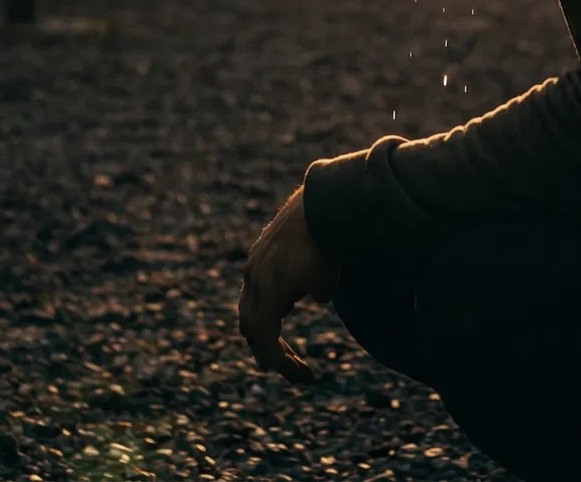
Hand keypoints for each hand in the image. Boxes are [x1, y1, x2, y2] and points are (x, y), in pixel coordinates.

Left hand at [238, 186, 340, 385]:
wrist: (331, 206)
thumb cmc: (331, 226)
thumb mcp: (319, 256)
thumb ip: (313, 278)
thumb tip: (319, 296)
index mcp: (262, 261)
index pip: (253, 303)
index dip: (264, 329)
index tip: (279, 351)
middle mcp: (254, 272)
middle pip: (250, 321)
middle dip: (266, 349)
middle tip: (282, 369)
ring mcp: (260, 281)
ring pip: (257, 333)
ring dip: (276, 359)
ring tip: (301, 376)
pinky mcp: (271, 290)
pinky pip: (266, 336)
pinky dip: (280, 359)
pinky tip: (300, 372)